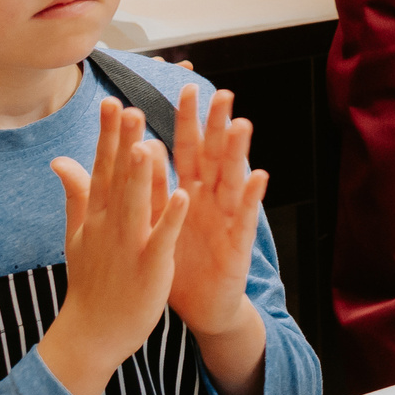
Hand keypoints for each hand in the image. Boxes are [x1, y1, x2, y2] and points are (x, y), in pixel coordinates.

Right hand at [39, 100, 188, 394]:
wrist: (92, 333)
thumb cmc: (90, 280)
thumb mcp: (78, 233)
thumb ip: (76, 194)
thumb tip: (60, 160)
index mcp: (97, 215)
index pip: (102, 168)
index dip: (107, 136)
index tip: (111, 102)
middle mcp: (109, 226)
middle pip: (117, 179)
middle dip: (123, 144)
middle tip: (129, 107)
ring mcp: (128, 246)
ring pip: (136, 204)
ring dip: (141, 174)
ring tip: (148, 143)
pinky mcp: (149, 267)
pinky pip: (161, 239)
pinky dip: (170, 218)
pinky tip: (181, 195)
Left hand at [165, 85, 269, 338]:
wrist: (199, 307)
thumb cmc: (178, 261)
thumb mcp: (156, 222)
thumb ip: (146, 185)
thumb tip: (136, 146)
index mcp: (188, 190)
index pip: (186, 148)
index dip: (187, 120)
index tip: (185, 87)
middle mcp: (210, 198)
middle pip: (213, 155)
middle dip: (217, 125)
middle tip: (220, 94)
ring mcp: (226, 217)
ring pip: (232, 179)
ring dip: (236, 153)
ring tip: (240, 124)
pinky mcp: (238, 242)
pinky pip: (244, 216)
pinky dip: (251, 197)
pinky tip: (258, 176)